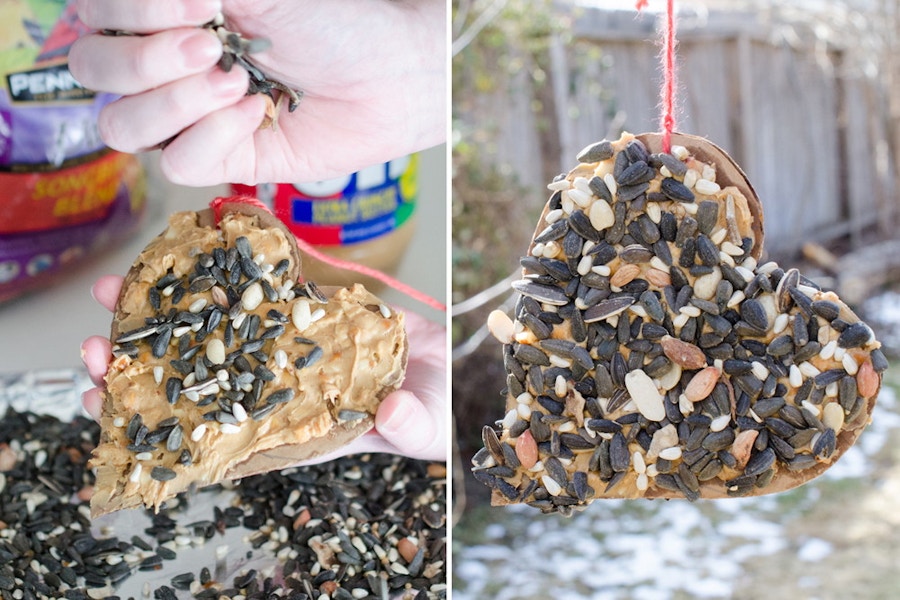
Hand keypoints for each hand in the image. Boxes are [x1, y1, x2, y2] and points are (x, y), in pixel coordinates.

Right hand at [68, 0, 445, 185]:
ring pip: (123, 126)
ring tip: (237, 82)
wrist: (385, 76)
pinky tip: (257, 113)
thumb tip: (144, 5)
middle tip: (211, 47)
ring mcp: (188, 117)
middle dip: (147, 61)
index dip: (127, 13)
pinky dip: (214, 136)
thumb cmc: (329, 22)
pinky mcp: (219, 159)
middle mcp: (164, 66)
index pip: (93, 16)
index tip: (197, 6)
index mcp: (161, 17)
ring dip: (178, 101)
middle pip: (93, 72)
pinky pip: (178, 163)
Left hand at [81, 275, 446, 462]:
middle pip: (198, 379)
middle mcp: (276, 387)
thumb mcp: (428, 423)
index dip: (160, 423)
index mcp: (294, 426)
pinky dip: (225, 271)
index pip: (217, 431)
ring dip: (168, 313)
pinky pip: (257, 289)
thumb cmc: (433, 406)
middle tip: (95, 348)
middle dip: (144, 366)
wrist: (444, 365)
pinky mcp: (303, 309)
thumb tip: (392, 415)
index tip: (108, 406)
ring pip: (216, 330)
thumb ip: (413, 426)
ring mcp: (285, 346)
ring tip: (117, 291)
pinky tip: (188, 252)